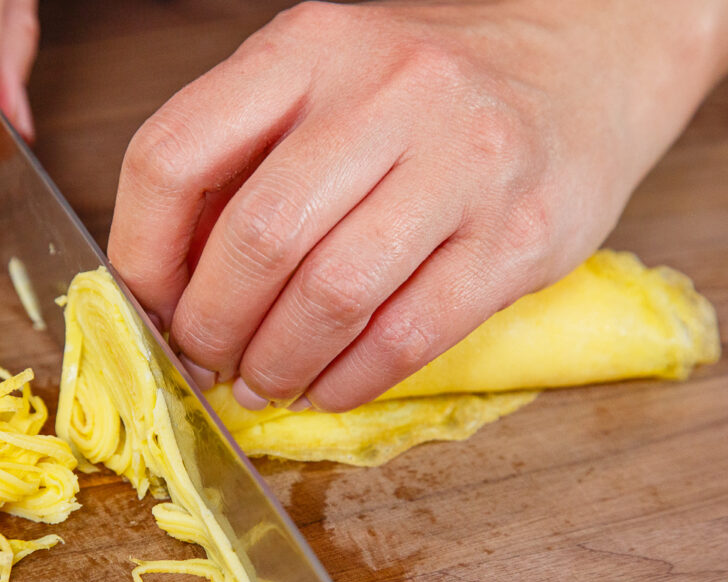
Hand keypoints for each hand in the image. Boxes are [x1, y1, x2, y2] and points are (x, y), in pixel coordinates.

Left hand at [110, 0, 727, 410]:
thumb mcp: (322, 82)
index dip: (141, 253)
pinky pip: (409, 335)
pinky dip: (350, 380)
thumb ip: (243, 162)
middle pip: (256, 238)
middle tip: (205, 360)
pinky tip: (328, 386)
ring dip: (277, 363)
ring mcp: (465, 162)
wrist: (586, 60)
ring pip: (331, 295)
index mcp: (308, 48)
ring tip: (262, 382)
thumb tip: (165, 280)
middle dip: (210, 326)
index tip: (146, 305)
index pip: (173, 154)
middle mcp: (387, 91)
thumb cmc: (429, 88)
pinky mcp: (521, 236)